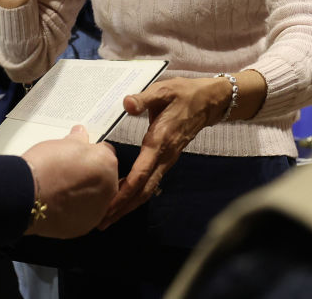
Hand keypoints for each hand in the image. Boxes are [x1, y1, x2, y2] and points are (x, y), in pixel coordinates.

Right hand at [21, 125, 118, 238]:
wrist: (27, 195)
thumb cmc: (45, 167)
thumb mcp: (63, 143)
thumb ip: (77, 140)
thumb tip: (80, 134)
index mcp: (107, 163)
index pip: (106, 154)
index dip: (91, 154)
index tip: (80, 157)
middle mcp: (109, 188)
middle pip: (104, 179)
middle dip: (90, 176)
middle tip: (69, 174)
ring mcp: (98, 210)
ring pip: (95, 199)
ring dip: (84, 195)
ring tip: (62, 190)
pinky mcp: (84, 227)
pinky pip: (83, 216)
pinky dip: (75, 212)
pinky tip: (60, 205)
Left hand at [97, 76, 231, 228]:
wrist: (209, 101)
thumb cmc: (184, 94)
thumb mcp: (164, 90)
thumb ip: (144, 99)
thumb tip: (127, 103)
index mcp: (160, 140)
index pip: (142, 172)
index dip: (125, 189)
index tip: (109, 203)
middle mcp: (165, 156)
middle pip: (144, 189)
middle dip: (124, 206)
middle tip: (103, 221)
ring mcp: (167, 160)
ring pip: (148, 189)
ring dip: (129, 205)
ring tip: (109, 217)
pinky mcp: (167, 160)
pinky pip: (151, 183)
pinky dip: (137, 195)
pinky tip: (123, 200)